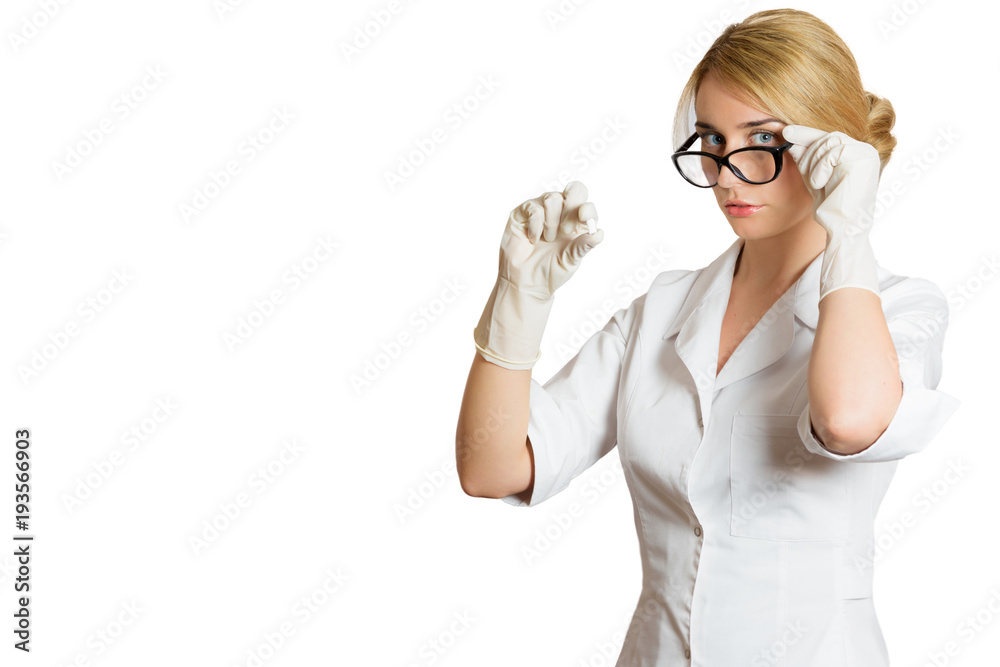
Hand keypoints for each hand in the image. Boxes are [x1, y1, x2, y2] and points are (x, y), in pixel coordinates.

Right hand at [500, 181, 602, 299]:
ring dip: (551, 222)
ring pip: (552, 199)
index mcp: (577, 223)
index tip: (583, 218)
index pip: (586, 204)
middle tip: (566, 230)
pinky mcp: (523, 212)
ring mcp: (542, 210)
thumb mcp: (571, 260)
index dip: (587, 208)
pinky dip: (536, 225)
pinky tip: (533, 239)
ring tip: (547, 240)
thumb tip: (599, 234)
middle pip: (574, 190)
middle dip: (572, 207)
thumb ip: (583, 246)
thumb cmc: (550, 271)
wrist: (525, 282)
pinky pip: (534, 208)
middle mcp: (561, 213)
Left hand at [783, 124, 880, 238]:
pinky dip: (821, 168)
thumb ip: (806, 156)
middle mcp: (864, 150)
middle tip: (806, 174)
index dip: (806, 133)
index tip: (787, 131)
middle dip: (809, 153)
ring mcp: (866, 153)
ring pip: (828, 142)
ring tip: (817, 183)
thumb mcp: (813, 175)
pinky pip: (833, 152)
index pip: (828, 137)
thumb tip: (790, 136)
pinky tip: (822, 183)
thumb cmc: (831, 205)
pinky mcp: (864, 158)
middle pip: (827, 137)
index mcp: (855, 153)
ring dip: (814, 163)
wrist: (842, 226)